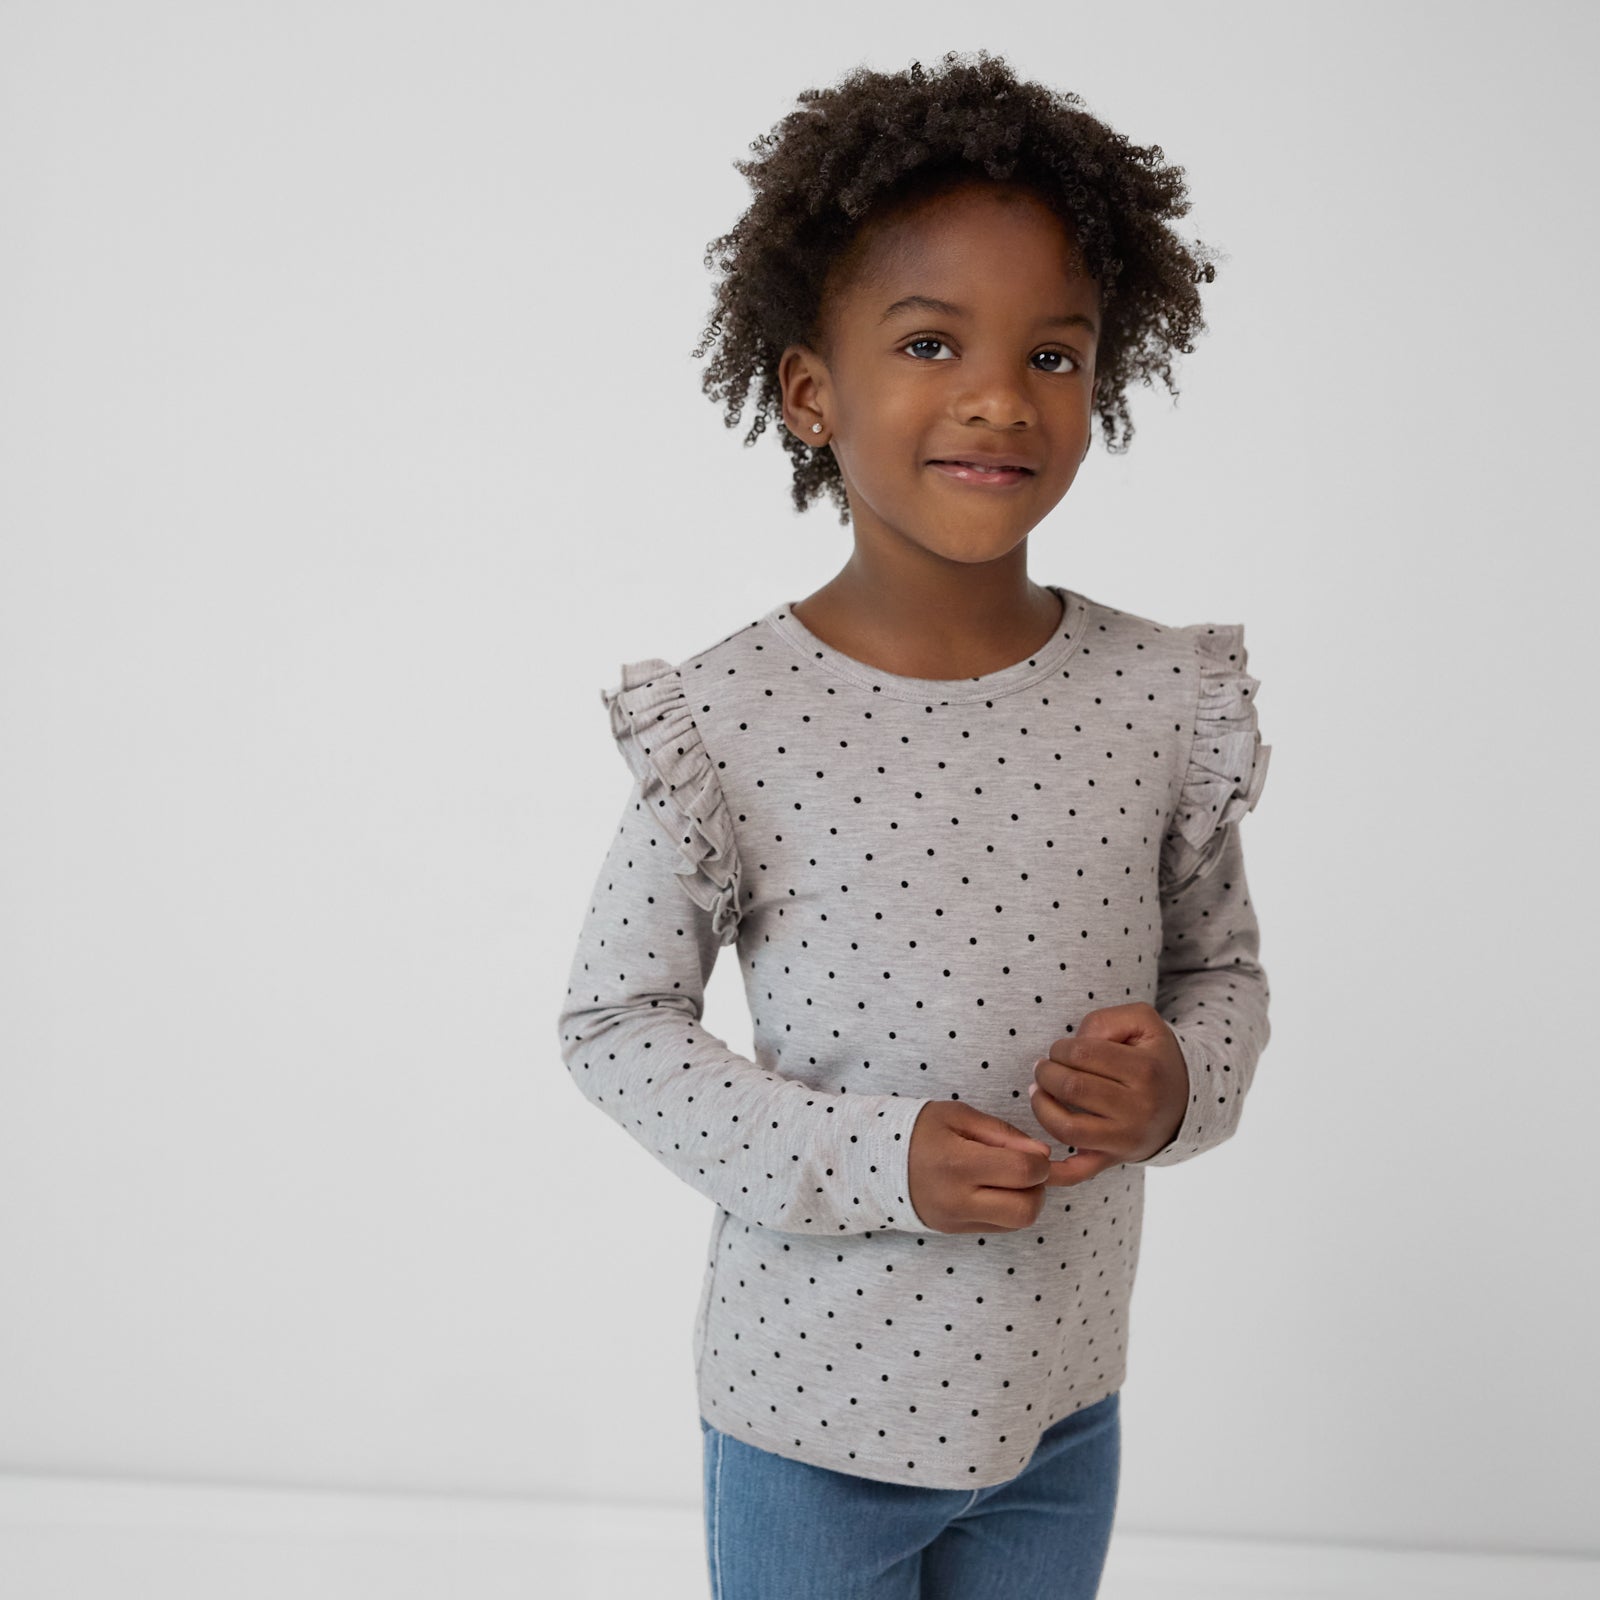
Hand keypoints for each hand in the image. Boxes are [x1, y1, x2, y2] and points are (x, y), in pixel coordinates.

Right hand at [907, 1100, 1054, 1234]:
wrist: (874, 1160)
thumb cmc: (919, 1130)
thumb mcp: (958, 1115)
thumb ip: (1003, 1132)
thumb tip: (1043, 1154)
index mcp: (958, 1164)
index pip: (1023, 1172)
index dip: (1041, 1161)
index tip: (1034, 1150)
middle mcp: (958, 1200)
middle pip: (1026, 1209)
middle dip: (1039, 1188)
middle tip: (1027, 1168)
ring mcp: (956, 1220)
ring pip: (1017, 1223)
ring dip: (1026, 1200)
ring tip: (1009, 1177)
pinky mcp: (956, 1231)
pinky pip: (1000, 1227)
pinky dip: (1009, 1208)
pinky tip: (996, 1188)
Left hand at [1029, 1002, 1187, 1184]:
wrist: (1184, 1102)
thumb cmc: (1155, 1057)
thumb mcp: (1143, 1022)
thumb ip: (1106, 1022)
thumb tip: (1075, 1045)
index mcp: (1145, 1071)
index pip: (1082, 1054)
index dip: (1060, 1047)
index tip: (1061, 1050)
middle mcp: (1138, 1109)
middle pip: (1071, 1088)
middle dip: (1046, 1072)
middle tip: (1044, 1068)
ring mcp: (1125, 1139)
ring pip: (1067, 1128)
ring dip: (1040, 1106)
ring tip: (1039, 1092)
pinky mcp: (1113, 1160)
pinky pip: (1078, 1173)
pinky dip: (1053, 1171)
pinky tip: (1036, 1156)